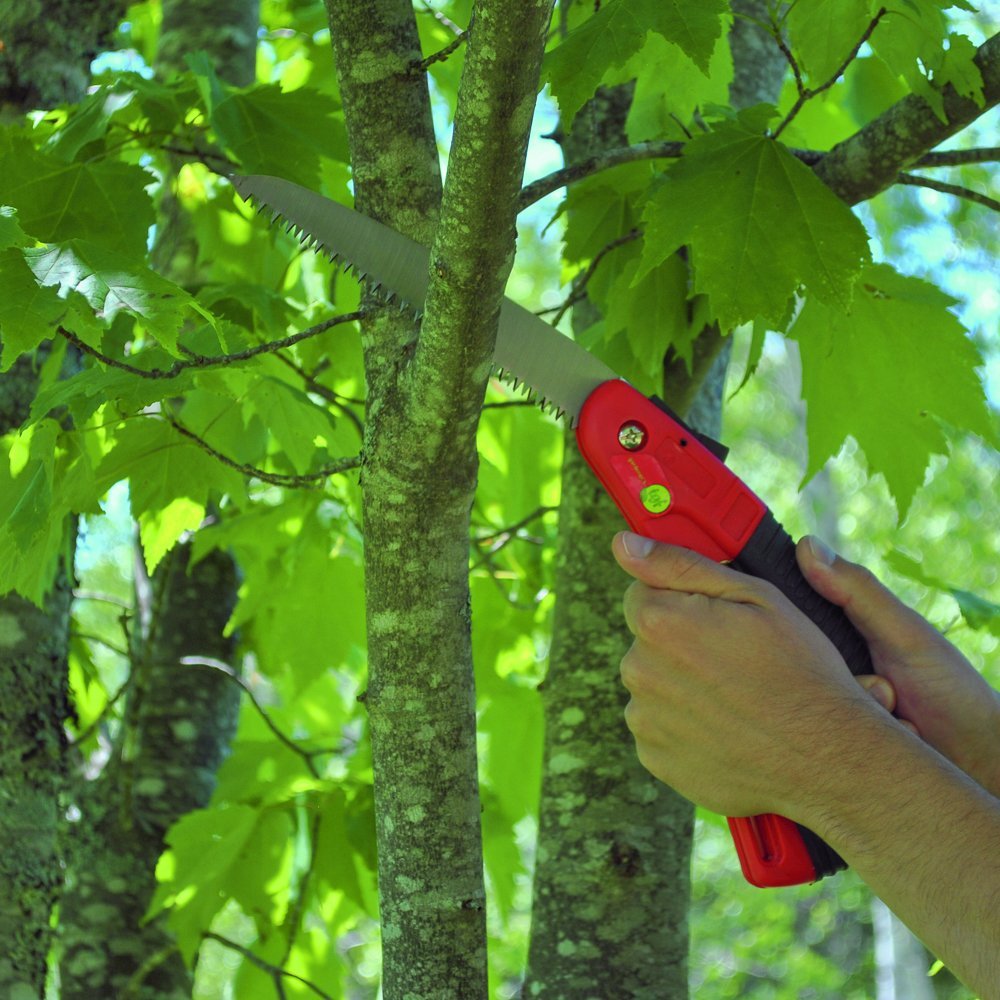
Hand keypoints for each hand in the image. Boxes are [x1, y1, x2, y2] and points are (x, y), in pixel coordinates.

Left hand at [612, 532, 890, 819]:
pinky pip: (659, 725)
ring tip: (735, 696)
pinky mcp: (654, 757)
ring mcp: (644, 719)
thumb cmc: (800, 670)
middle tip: (735, 660)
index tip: (713, 616)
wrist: (828, 758)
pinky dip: (684, 723)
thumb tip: (624, 543)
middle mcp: (639, 670)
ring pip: (653, 683)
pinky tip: (726, 726)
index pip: (640, 592)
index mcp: (659, 623)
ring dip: (682, 684)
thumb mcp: (755, 596)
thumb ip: (679, 564)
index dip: (679, 599)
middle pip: (646, 640)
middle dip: (681, 642)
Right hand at [796, 536, 999, 796]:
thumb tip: (807, 544)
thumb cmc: (951, 690)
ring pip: (813, 700)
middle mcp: (830, 669)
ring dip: (862, 707)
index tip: (822, 633)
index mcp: (841, 634)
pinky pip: (826, 735)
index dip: (793, 620)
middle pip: (798, 660)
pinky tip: (889, 740)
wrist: (978, 760)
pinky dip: (863, 738)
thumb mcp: (904, 633)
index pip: (793, 615)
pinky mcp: (834, 744)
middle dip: (848, 677)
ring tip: (896, 714)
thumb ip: (857, 591)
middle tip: (887, 686)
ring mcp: (832, 707)